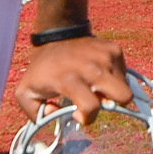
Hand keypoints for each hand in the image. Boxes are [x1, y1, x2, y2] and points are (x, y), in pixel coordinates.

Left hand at [13, 35, 132, 124]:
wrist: (57, 35)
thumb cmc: (43, 68)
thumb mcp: (26, 93)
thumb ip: (35, 114)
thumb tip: (56, 114)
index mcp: (70, 80)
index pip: (92, 108)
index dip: (87, 118)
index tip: (78, 114)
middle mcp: (92, 68)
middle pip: (124, 96)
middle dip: (113, 104)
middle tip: (97, 100)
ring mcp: (106, 57)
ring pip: (125, 87)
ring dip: (112, 91)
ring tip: (95, 85)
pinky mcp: (114, 50)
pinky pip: (124, 74)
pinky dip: (114, 77)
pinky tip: (99, 73)